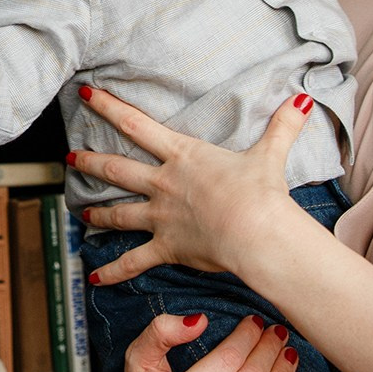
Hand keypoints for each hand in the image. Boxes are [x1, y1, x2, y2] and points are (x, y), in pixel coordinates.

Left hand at [75, 87, 317, 284]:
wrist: (254, 231)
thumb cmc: (259, 192)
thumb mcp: (269, 154)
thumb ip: (282, 127)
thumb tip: (304, 101)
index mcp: (182, 156)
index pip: (135, 124)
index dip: (108, 107)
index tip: (85, 94)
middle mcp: (163, 184)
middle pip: (115, 169)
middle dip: (89, 163)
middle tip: (69, 158)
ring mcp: (160, 217)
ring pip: (118, 213)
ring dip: (97, 212)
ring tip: (79, 212)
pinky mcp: (165, 247)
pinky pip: (133, 262)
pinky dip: (112, 271)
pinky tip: (94, 277)